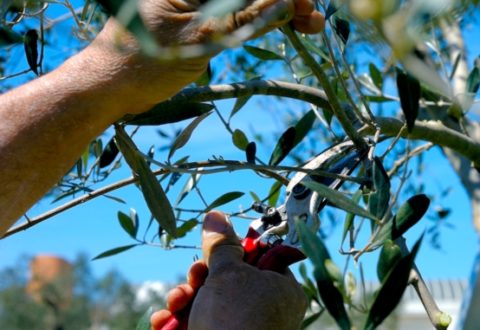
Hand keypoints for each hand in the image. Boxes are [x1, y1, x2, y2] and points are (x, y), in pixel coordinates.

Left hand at [76, 0, 324, 116]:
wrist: (110, 88)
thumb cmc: (144, 64)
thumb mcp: (200, 40)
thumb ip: (243, 18)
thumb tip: (284, 2)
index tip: (305, 6)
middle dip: (282, 0)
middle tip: (312, 19)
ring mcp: (195, 3)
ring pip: (245, 0)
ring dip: (276, 10)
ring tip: (308, 25)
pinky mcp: (197, 19)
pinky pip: (234, 13)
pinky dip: (258, 21)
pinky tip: (281, 25)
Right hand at [150, 211, 307, 329]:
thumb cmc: (236, 320)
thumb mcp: (228, 273)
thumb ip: (221, 244)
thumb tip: (216, 215)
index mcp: (281, 290)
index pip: (259, 259)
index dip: (234, 252)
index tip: (216, 251)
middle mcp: (265, 311)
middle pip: (228, 280)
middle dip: (200, 277)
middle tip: (194, 277)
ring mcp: (241, 329)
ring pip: (208, 302)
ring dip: (184, 298)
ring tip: (177, 301)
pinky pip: (198, 323)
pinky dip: (178, 320)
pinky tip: (164, 320)